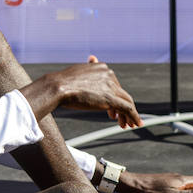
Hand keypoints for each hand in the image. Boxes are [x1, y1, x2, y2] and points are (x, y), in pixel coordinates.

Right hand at [24, 57, 142, 127]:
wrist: (57, 87)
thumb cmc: (62, 82)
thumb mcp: (77, 73)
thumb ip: (86, 73)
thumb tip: (88, 71)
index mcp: (102, 68)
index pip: (113, 84)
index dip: (114, 97)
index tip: (112, 110)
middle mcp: (109, 74)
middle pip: (121, 93)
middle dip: (121, 107)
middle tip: (120, 119)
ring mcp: (110, 86)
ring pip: (126, 101)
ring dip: (129, 114)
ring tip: (128, 124)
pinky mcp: (111, 98)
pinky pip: (128, 108)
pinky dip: (134, 116)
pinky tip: (135, 123)